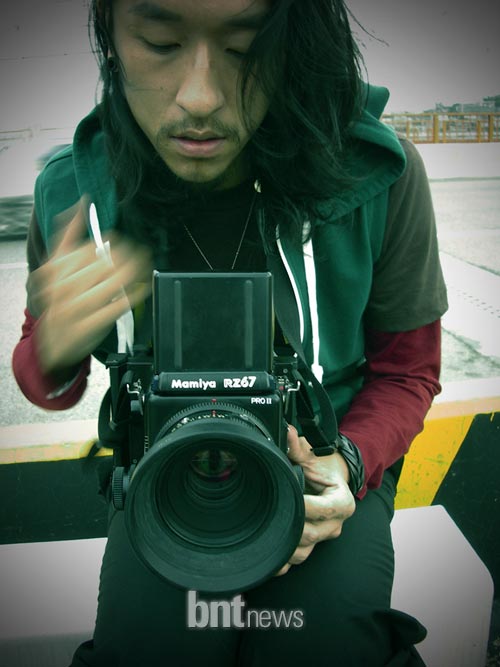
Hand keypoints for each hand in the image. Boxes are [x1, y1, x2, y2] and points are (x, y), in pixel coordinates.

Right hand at [32, 201, 151, 375]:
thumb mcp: (56, 267)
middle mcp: (64, 288)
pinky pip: (120, 305)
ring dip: (137, 272)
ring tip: (148, 266)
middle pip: (106, 264)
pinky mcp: (92, 325)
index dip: (114, 243)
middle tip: (144, 253)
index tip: (127, 241)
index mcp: (55, 270)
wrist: (54, 342)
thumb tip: (83, 203)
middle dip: (130, 256)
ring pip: (114, 283)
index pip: (91, 248)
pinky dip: (136, 294)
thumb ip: (68, 234)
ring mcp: (77, 308)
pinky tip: (145, 287)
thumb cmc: (60, 299)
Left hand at [276, 425, 355, 575]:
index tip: (287, 499)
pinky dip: (282, 562)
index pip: (325, 509)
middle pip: (311, 534)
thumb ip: (298, 447)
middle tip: (266, 518)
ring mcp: (323, 536)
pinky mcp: (312, 545)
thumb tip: (286, 430)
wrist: (330, 480)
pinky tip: (266, 559)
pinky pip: (297, 559)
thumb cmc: (322, 468)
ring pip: (304, 551)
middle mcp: (335, 523)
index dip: (306, 506)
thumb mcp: (312, 456)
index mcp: (341, 501)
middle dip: (289, 528)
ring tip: (263, 537)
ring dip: (284, 547)